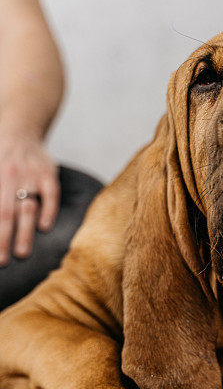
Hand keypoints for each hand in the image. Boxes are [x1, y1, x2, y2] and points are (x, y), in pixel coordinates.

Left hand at [0, 132, 58, 264]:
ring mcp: (31, 174)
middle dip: (4, 238)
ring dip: (25, 232)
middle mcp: (10, 175)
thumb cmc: (0, 156)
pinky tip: (45, 227)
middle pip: (6, 212)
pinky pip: (51, 194)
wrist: (20, 128)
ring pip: (28, 206)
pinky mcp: (48, 172)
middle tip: (3, 260)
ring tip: (23, 253)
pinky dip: (49, 210)